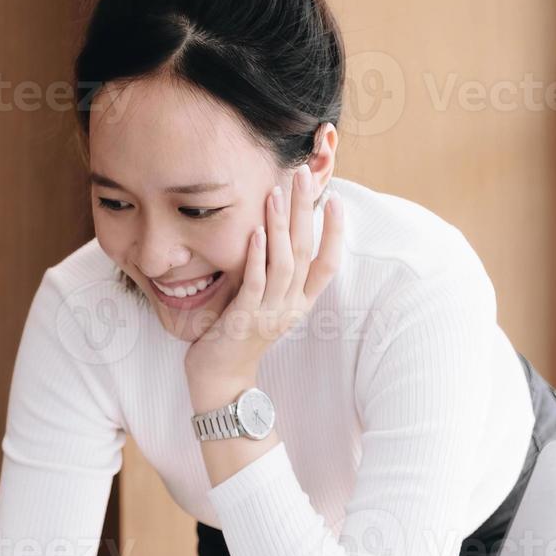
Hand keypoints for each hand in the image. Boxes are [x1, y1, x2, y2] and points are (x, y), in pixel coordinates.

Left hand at [184, 163, 341, 409]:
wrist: (220, 378)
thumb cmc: (237, 334)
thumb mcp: (263, 302)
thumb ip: (271, 274)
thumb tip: (272, 233)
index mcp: (300, 303)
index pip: (329, 264)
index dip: (335, 232)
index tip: (336, 199)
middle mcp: (290, 307)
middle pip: (307, 253)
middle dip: (305, 211)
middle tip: (304, 176)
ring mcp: (269, 314)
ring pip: (284, 264)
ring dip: (280, 226)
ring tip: (276, 194)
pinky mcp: (243, 319)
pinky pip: (254, 284)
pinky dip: (256, 256)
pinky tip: (254, 231)